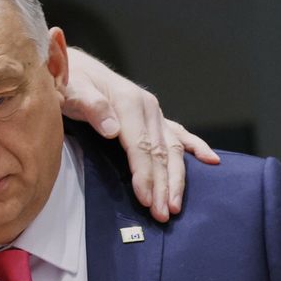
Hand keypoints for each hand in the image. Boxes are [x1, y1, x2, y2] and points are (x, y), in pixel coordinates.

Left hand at [60, 47, 219, 220]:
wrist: (72, 66)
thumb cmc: (68, 80)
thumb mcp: (70, 89)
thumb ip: (91, 106)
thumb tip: (112, 129)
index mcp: (129, 101)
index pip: (141, 146)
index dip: (144, 174)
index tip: (145, 198)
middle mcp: (147, 106)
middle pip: (160, 152)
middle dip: (163, 185)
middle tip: (162, 214)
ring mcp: (153, 112)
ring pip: (172, 149)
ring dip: (176, 179)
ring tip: (175, 206)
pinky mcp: (154, 117)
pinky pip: (179, 134)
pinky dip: (196, 147)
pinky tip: (211, 160)